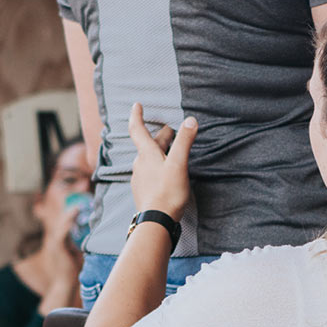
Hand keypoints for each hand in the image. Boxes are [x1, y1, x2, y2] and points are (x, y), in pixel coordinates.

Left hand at [128, 102, 197, 221]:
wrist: (155, 221)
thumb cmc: (167, 192)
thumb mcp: (179, 164)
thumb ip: (184, 141)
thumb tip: (190, 120)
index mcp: (147, 154)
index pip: (138, 129)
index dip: (137, 115)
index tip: (136, 105)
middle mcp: (140, 164)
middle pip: (149, 145)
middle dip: (160, 136)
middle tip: (171, 131)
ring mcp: (140, 178)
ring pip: (149, 159)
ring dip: (159, 152)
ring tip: (170, 152)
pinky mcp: (142, 190)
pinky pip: (149, 173)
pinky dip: (157, 167)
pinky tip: (164, 174)